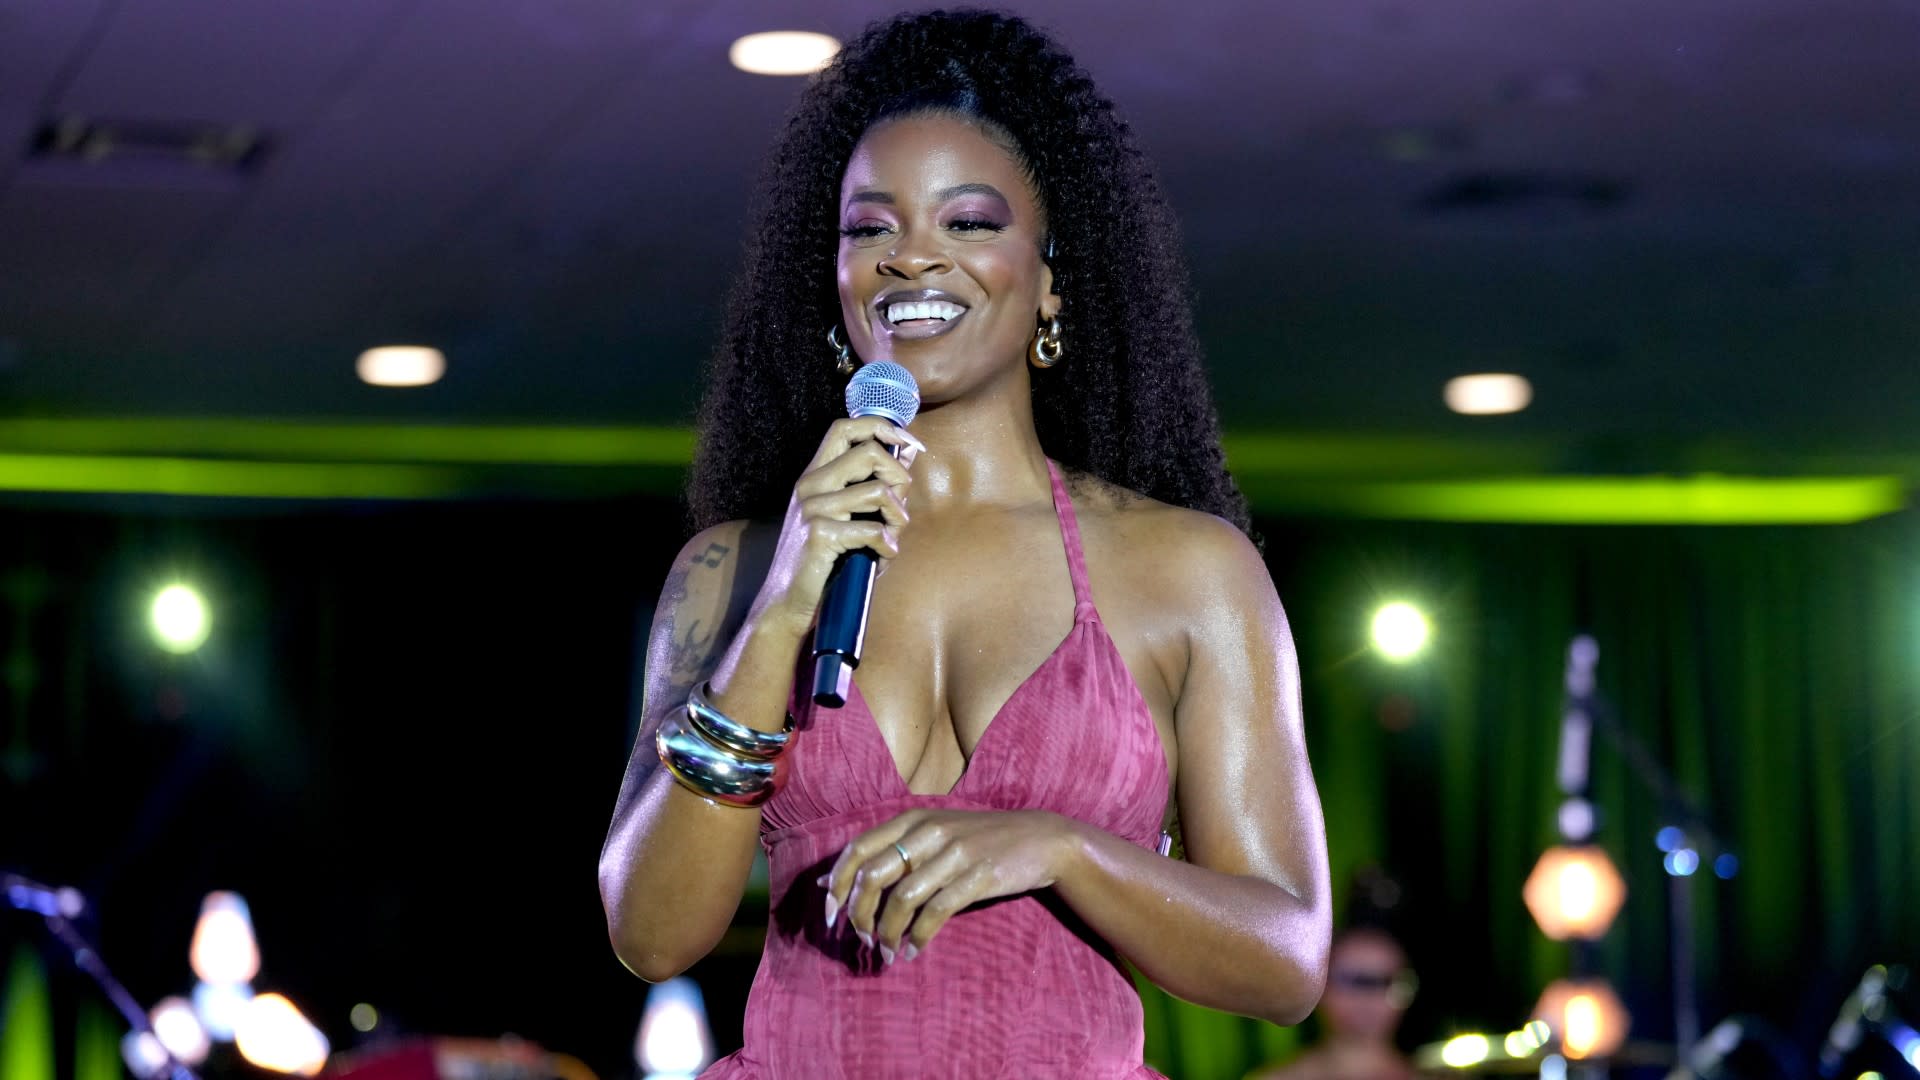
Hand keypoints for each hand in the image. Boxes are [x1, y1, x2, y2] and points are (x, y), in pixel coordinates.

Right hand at [756, 416, 925, 631]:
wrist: (787, 604)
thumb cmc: (826, 562)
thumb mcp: (850, 516)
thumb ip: (875, 482)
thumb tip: (908, 450)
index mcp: (815, 476)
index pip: (845, 428)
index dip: (882, 427)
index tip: (908, 443)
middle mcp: (810, 486)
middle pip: (868, 452)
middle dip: (899, 476)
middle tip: (898, 508)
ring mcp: (812, 509)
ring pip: (878, 492)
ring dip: (897, 518)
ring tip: (891, 538)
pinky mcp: (819, 536)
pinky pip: (873, 530)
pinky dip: (888, 546)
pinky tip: (883, 557)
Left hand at [817, 808, 1079, 963]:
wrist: (1039, 839)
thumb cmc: (977, 840)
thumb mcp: (929, 835)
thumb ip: (884, 853)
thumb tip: (827, 881)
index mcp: (911, 819)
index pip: (857, 850)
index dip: (838, 885)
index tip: (831, 916)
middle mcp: (928, 832)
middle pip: (873, 876)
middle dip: (858, 915)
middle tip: (861, 940)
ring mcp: (954, 854)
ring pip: (902, 900)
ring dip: (887, 933)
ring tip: (886, 952)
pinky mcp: (977, 877)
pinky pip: (935, 913)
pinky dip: (918, 938)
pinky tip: (913, 951)